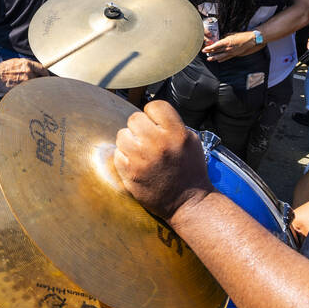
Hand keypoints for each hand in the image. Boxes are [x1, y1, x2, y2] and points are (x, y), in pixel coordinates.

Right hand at [0, 59, 48, 92]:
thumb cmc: (4, 69)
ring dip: (34, 85)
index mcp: (27, 64)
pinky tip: (23, 89)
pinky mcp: (22, 89)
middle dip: (41, 80)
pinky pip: (29, 90)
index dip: (45, 72)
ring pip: (35, 84)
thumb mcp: (17, 62)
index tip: (46, 75)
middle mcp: (28, 72)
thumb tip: (34, 69)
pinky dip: (28, 90)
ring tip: (28, 86)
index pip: (42, 68)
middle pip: (41, 78)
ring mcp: (25, 81)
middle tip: (39, 82)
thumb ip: (27, 65)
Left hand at [113, 101, 213, 221]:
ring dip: (129, 141)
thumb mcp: (191, 141)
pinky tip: (137, 164)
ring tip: (141, 152)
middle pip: (134, 118)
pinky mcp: (129, 172)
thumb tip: (152, 115)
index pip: (154, 105)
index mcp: (176, 133)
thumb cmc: (190, 171)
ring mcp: (142, 158)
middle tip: (147, 139)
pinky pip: (117, 153)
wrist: (187, 202)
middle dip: (140, 128)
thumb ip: (172, 125)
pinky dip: (124, 157)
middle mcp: (158, 143)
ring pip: (122, 134)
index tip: (155, 123)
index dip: (153, 114)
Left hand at [202, 30, 262, 60]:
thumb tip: (220, 38)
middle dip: (210, 52)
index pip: (215, 46)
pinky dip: (222, 59)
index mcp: (226, 42)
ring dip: (214, 58)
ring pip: (221, 56)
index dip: (209, 48)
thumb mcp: (231, 34)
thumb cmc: (241, 36)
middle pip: (217, 51)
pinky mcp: (234, 54)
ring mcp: (231, 52)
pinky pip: (227, 58)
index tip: (204, 49)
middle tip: (204, 53)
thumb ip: (225, 37)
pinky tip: (219, 61)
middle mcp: (228, 48)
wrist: (250, 40)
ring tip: (209, 59)